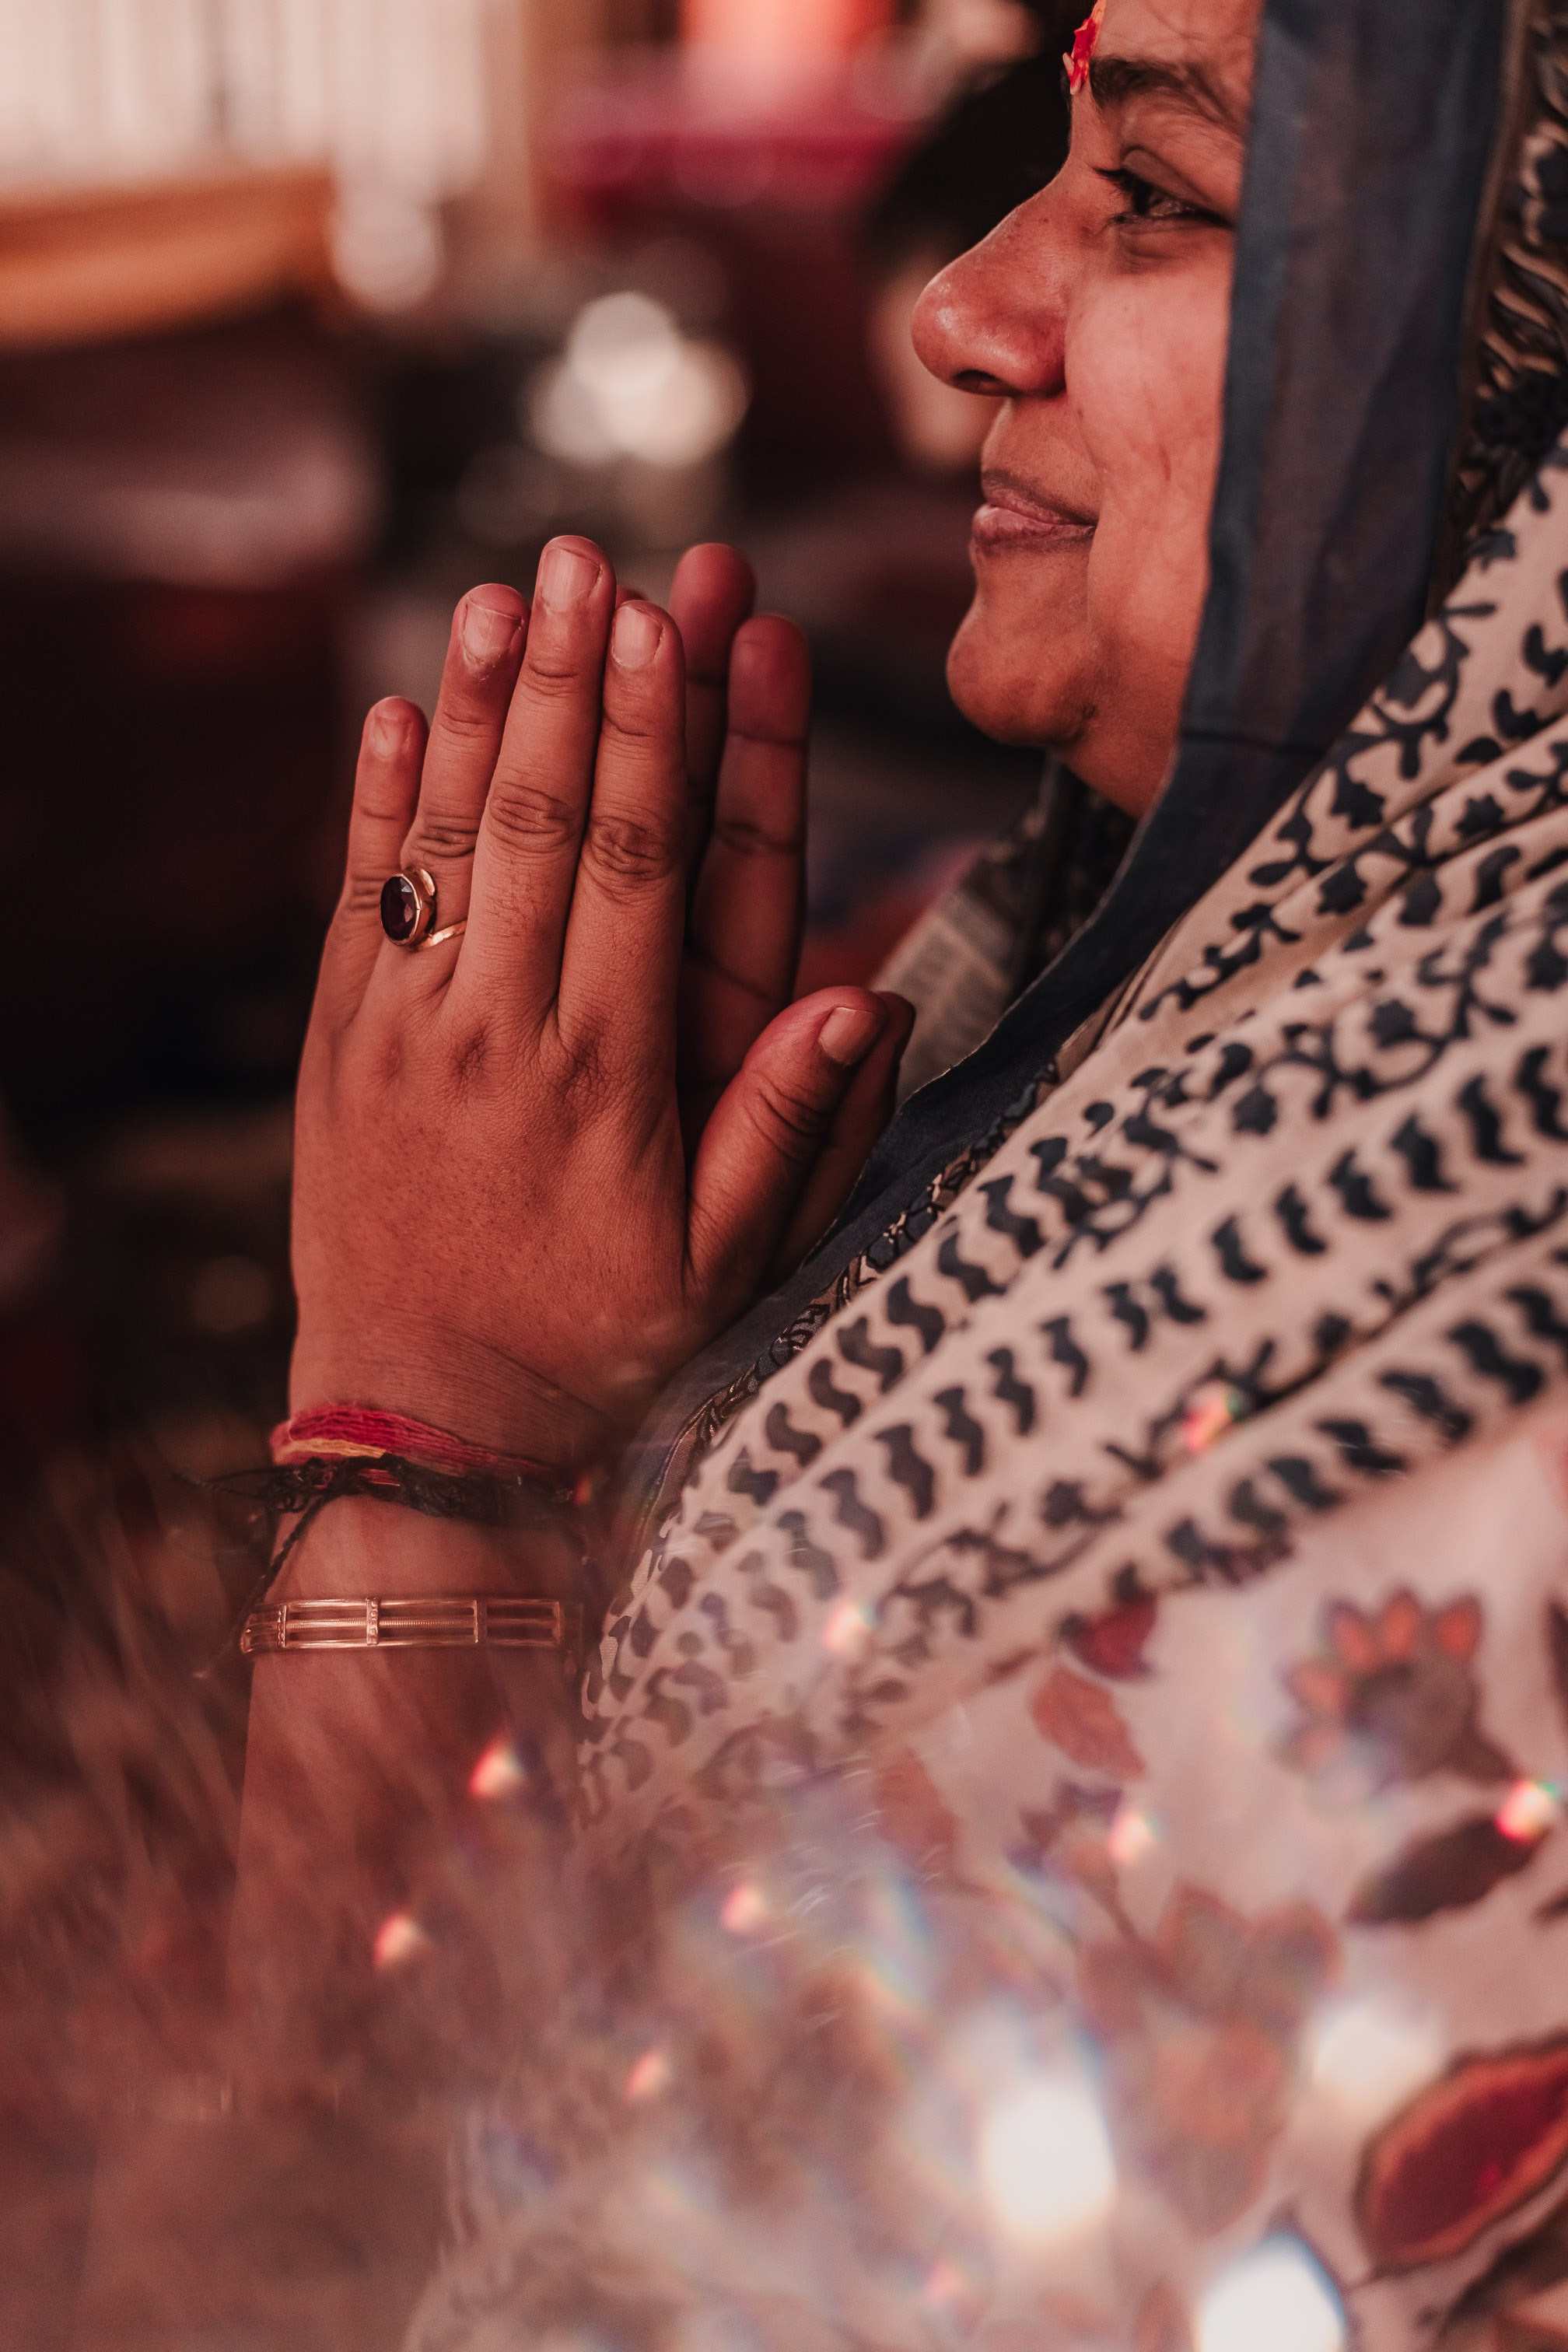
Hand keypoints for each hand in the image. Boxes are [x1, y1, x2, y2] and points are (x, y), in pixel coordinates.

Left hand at [291, 538, 910, 1472]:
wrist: (426, 1430)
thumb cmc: (596, 1351)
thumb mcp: (722, 1271)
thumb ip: (792, 1133)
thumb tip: (868, 1003)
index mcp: (610, 1076)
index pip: (644, 868)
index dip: (659, 734)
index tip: (667, 621)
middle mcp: (504, 1034)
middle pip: (547, 824)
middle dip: (573, 683)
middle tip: (588, 559)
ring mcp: (409, 1036)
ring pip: (447, 842)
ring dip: (478, 711)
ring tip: (501, 594)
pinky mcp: (342, 1054)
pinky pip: (357, 905)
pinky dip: (376, 806)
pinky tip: (397, 713)